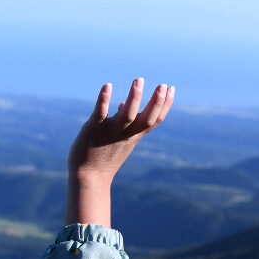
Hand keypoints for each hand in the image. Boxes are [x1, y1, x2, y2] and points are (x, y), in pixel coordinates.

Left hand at [64, 78, 174, 226]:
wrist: (87, 178)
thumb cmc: (102, 157)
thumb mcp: (117, 140)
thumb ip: (124, 123)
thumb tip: (124, 105)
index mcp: (133, 136)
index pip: (154, 120)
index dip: (165, 105)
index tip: (171, 88)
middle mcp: (125, 135)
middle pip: (146, 119)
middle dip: (156, 102)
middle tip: (163, 85)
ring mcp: (110, 133)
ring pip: (127, 116)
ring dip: (134, 98)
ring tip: (139, 80)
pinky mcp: (93, 130)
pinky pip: (100, 114)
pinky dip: (104, 100)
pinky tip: (107, 86)